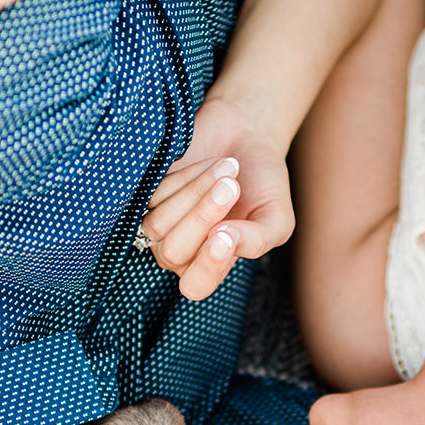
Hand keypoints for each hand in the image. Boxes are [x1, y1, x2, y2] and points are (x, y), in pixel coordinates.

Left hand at [141, 94, 294, 300]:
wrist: (248, 139)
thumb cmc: (264, 185)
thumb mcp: (276, 219)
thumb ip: (258, 241)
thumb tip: (226, 241)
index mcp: (211, 265)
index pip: (195, 286)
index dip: (207, 265)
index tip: (225, 232)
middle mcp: (181, 251)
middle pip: (174, 253)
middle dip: (203, 217)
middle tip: (232, 186)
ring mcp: (160, 224)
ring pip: (159, 224)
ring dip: (195, 193)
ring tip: (228, 169)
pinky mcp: (148, 195)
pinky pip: (153, 197)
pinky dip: (185, 177)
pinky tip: (210, 165)